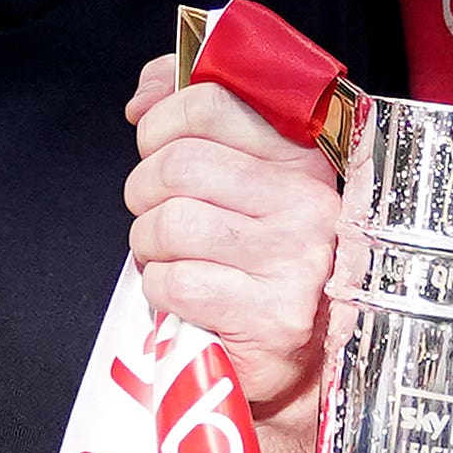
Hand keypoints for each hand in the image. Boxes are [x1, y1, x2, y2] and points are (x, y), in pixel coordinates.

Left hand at [126, 56, 343, 421]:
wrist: (298, 359)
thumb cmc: (260, 259)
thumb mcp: (248, 180)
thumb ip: (201, 120)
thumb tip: (145, 93)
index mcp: (303, 158)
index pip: (213, 103)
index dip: (161, 123)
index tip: (155, 146)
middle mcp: (307, 202)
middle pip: (180, 164)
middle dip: (144, 191)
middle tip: (156, 213)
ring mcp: (292, 260)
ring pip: (170, 223)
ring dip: (148, 245)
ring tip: (171, 258)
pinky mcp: (268, 316)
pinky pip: (173, 282)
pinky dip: (159, 290)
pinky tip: (184, 296)